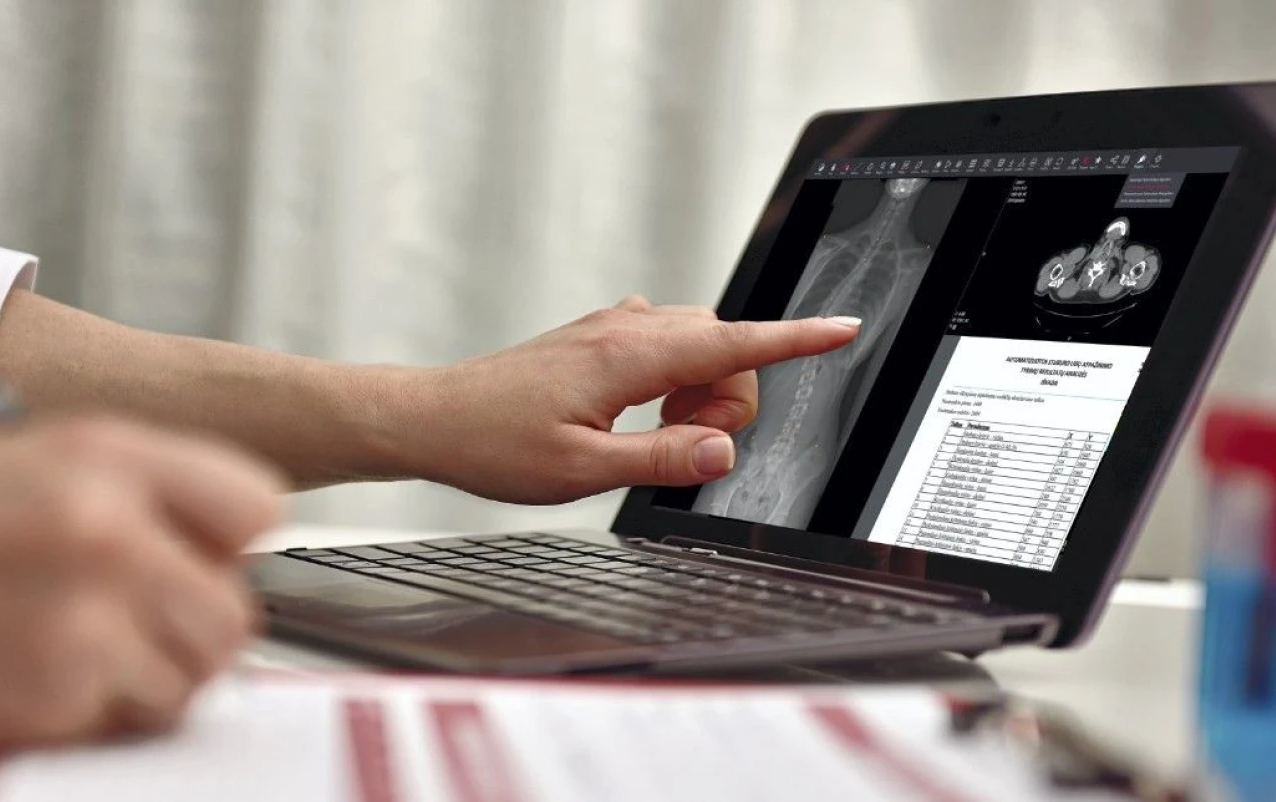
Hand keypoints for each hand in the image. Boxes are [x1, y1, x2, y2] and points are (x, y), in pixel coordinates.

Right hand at [0, 417, 283, 744]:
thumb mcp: (22, 468)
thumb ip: (133, 496)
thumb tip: (222, 550)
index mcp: (101, 452)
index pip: (255, 503)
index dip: (225, 548)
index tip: (197, 565)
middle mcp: (106, 523)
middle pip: (234, 608)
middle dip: (186, 631)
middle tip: (120, 628)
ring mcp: (85, 610)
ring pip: (195, 675)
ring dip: (144, 680)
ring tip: (62, 653)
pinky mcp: (54, 689)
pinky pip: (132, 721)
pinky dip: (92, 718)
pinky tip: (25, 681)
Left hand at [401, 296, 859, 502]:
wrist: (433, 418)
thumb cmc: (493, 443)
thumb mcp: (581, 470)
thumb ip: (660, 458)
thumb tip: (723, 449)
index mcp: (628, 356)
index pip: (732, 342)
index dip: (794, 339)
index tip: (842, 329)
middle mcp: (623, 328)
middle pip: (723, 344)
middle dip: (728, 396)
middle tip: (682, 447)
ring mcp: (608, 328)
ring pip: (696, 341)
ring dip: (699, 388)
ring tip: (653, 434)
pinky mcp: (596, 338)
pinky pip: (664, 342)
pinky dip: (674, 375)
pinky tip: (638, 412)